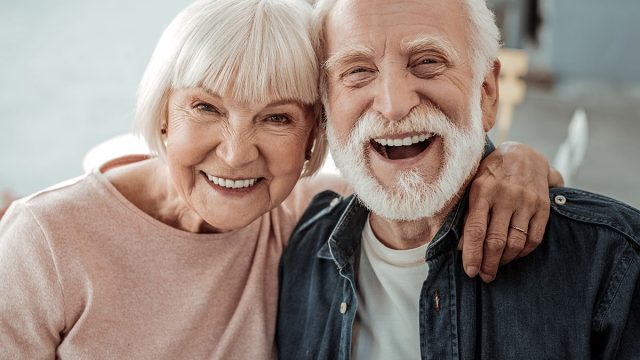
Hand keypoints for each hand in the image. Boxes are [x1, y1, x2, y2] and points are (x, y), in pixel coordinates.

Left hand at [459, 141, 560, 282]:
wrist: (524, 154)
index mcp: (482, 191)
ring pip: (515, 242)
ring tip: (496, 268)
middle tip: (484, 276)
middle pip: (496, 240)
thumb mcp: (473, 186)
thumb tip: (461, 247)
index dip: (472, 254)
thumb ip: (468, 215)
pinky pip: (534, 239)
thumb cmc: (491, 174)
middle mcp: (505, 196)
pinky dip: (522, 253)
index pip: (475, 229)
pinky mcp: (543, 207)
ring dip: (504, 261)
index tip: (470, 271)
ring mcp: (526, 202)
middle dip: (488, 263)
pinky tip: (513, 256)